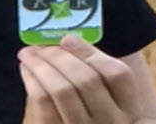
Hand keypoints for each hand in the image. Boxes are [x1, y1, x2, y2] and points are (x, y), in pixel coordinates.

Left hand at [18, 35, 155, 123]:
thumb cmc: (86, 117)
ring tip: (27, 54)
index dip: (91, 52)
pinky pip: (44, 104)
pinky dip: (32, 80)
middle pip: (87, 79)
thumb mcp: (102, 101)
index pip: (118, 74)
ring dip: (40, 65)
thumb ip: (95, 75)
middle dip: (58, 56)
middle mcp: (113, 122)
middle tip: (39, 46)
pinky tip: (26, 70)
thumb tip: (68, 40)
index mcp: (129, 109)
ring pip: (62, 90)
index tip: (67, 39)